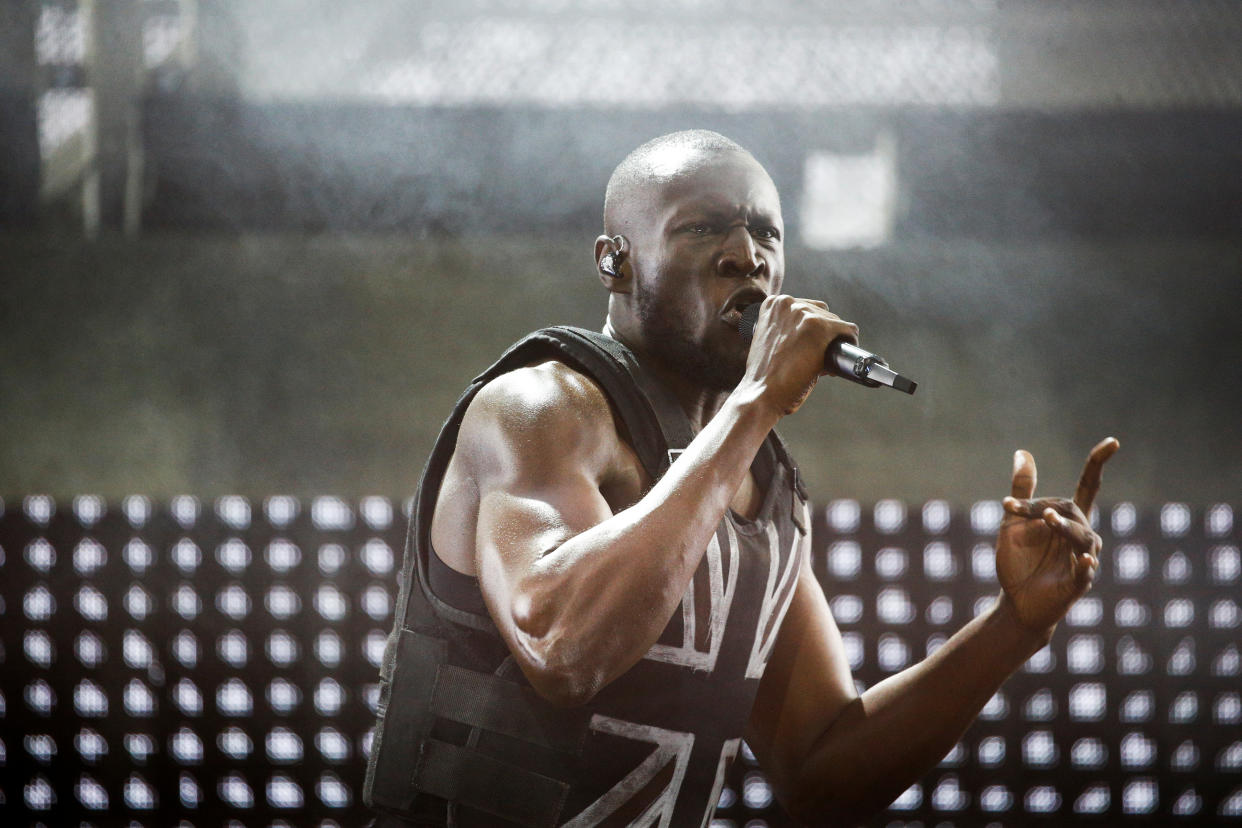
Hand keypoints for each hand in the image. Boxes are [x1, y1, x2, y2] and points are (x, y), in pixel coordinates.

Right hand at [742, 295, 858, 415]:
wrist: (761, 394)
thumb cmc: (764, 376)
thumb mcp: (768, 340)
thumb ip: (785, 329)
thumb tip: (811, 334)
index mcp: (773, 304)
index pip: (805, 307)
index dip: (811, 328)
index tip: (810, 345)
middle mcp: (788, 303)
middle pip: (822, 312)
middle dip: (824, 334)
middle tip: (818, 357)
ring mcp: (804, 314)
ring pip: (835, 322)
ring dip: (834, 341)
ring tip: (824, 363)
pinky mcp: (820, 327)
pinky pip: (849, 329)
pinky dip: (850, 343)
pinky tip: (841, 358)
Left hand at [996, 437, 1119, 634]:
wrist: (1014, 602)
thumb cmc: (1018, 562)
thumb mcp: (1014, 523)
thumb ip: (1023, 490)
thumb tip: (1023, 452)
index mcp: (1067, 519)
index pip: (1088, 487)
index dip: (1098, 464)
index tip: (1112, 442)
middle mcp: (1081, 536)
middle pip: (1072, 511)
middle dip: (1042, 508)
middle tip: (1012, 507)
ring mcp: (1082, 560)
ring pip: (1082, 538)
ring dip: (1065, 528)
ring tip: (1048, 519)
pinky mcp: (1076, 585)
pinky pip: (1086, 573)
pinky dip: (1086, 566)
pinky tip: (1086, 560)